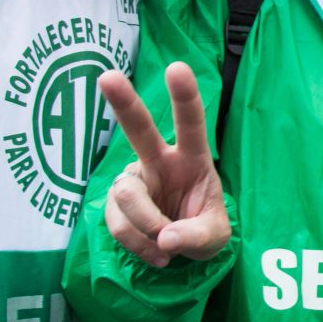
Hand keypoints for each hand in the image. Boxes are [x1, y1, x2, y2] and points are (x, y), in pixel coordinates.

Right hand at [99, 63, 230, 266]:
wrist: (181, 248)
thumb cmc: (203, 228)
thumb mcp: (214, 237)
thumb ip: (195, 236)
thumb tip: (164, 238)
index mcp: (192, 158)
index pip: (190, 124)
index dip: (184, 97)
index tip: (177, 68)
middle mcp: (158, 161)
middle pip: (138, 129)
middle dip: (124, 103)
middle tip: (108, 77)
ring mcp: (133, 180)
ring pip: (127, 197)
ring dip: (146, 227)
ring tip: (167, 248)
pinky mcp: (114, 203)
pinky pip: (117, 223)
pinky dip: (137, 244)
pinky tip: (155, 252)